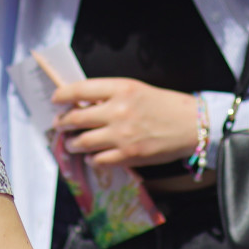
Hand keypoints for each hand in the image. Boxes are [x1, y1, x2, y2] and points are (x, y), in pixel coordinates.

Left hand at [51, 78, 199, 167]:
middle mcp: (118, 110)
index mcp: (121, 88)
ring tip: (72, 144)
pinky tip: (92, 157)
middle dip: (63, 123)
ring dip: (73, 144)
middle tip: (60, 124)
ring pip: (83, 142)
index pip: (80, 89)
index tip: (56, 99)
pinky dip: (91, 159)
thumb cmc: (166, 105)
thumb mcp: (137, 89)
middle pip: (76, 117)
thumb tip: (83, 103)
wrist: (192, 124)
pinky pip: (99, 160)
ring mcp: (122, 134)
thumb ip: (111, 95)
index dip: (62, 95)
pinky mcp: (129, 155)